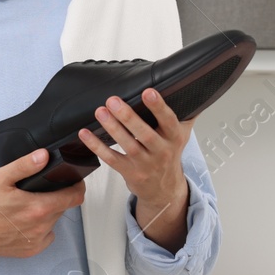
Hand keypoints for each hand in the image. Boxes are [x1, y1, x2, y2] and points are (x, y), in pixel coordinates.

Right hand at [0, 148, 84, 270]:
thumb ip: (25, 166)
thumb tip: (44, 156)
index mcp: (38, 207)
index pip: (74, 197)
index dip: (77, 186)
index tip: (73, 181)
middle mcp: (40, 227)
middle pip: (63, 208)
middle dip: (56, 197)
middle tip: (38, 189)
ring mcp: (34, 241)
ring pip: (52, 222)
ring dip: (46, 213)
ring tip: (25, 205)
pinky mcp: (27, 251)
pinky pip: (43, 237)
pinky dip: (38, 228)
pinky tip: (21, 221)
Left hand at [76, 88, 190, 241]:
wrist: (164, 188)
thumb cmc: (169, 154)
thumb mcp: (181, 134)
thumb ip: (185, 112)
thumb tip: (189, 86)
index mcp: (174, 137)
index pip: (169, 120)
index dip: (158, 107)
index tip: (147, 92)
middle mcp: (161, 151)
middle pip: (145, 134)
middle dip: (128, 117)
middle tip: (113, 101)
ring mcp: (144, 164)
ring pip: (128, 145)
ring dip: (112, 128)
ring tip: (100, 112)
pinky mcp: (129, 172)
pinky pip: (111, 158)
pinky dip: (97, 146)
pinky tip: (85, 134)